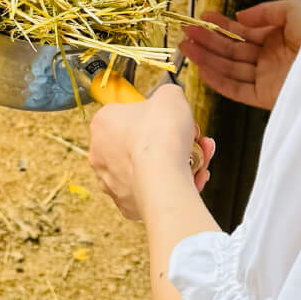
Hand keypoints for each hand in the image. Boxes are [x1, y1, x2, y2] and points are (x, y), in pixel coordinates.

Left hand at [87, 82, 215, 220]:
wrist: (164, 176)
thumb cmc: (161, 134)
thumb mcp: (170, 96)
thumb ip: (167, 95)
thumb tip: (169, 100)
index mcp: (103, 123)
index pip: (128, 115)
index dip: (156, 116)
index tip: (172, 119)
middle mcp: (101, 154)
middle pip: (140, 144)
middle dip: (169, 141)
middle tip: (191, 138)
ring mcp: (112, 182)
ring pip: (148, 169)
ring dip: (175, 162)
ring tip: (199, 157)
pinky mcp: (127, 204)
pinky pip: (153, 190)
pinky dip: (172, 184)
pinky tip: (191, 177)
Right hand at [179, 0, 300, 111]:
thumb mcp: (294, 9)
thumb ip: (265, 12)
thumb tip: (240, 17)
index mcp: (278, 38)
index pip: (243, 33)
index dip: (221, 25)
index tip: (201, 17)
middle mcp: (270, 59)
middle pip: (232, 51)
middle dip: (208, 41)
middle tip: (186, 32)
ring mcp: (268, 78)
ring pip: (231, 68)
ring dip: (207, 59)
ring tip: (186, 47)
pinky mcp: (268, 96)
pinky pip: (238, 89)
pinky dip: (219, 81)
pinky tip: (202, 69)